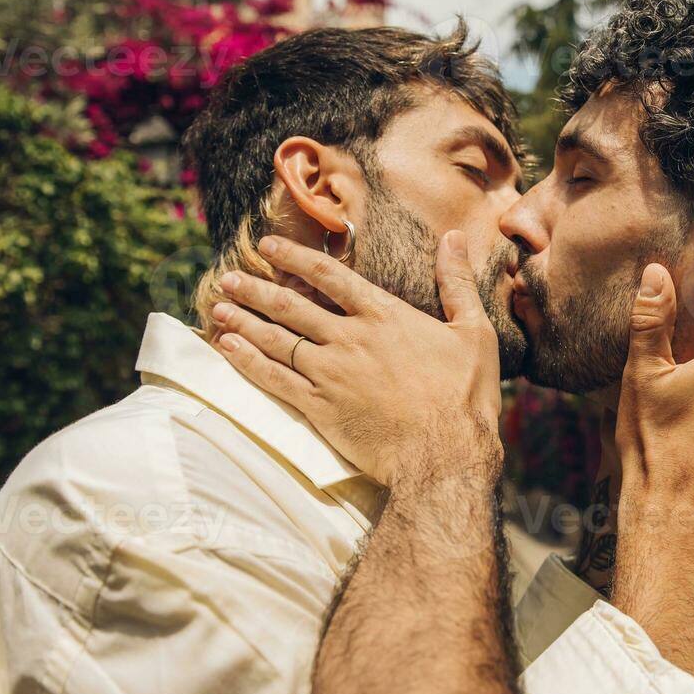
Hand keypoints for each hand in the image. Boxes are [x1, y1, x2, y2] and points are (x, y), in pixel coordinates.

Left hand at [210, 231, 503, 487]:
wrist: (444, 456)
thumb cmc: (465, 396)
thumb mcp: (474, 332)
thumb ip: (457, 283)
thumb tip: (455, 237)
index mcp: (384, 315)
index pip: (328, 275)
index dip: (294, 257)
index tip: (268, 245)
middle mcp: (350, 338)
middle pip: (291, 305)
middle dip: (255, 289)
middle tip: (228, 278)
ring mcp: (330, 374)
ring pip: (276, 339)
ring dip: (244, 321)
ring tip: (218, 307)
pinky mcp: (319, 408)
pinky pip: (274, 379)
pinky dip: (247, 361)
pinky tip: (227, 348)